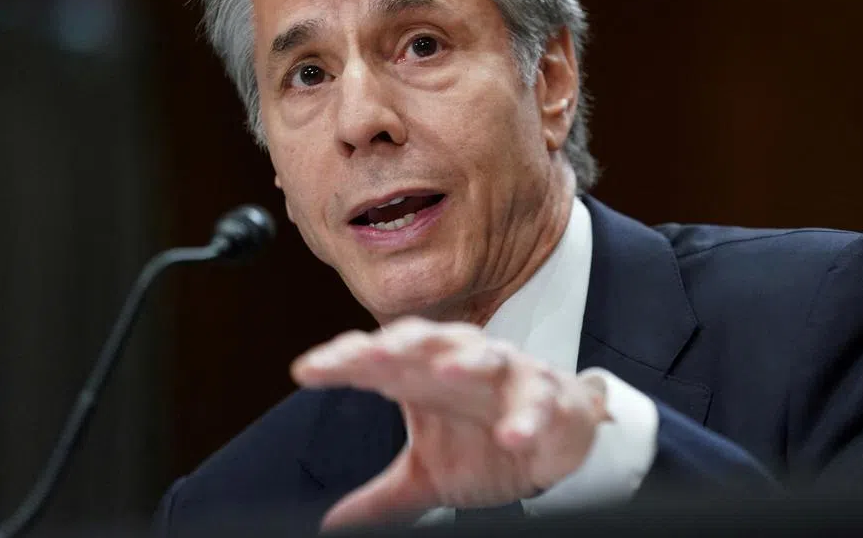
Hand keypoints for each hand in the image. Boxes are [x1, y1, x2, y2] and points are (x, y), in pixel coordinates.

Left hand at [291, 316, 610, 529]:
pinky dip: (526, 415)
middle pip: (428, 341)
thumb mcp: (428, 474)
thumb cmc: (487, 441)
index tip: (307, 371)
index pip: (379, 356)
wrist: (555, 440)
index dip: (344, 358)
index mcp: (425, 374)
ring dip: (466, 361)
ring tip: (442, 372)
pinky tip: (510, 434)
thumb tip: (331, 524)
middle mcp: (463, 363)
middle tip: (369, 355)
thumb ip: (382, 497)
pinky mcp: (548, 396)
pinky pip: (537, 400)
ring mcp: (508, 375)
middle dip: (400, 344)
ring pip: (487, 356)